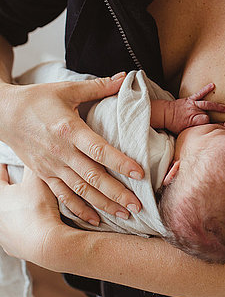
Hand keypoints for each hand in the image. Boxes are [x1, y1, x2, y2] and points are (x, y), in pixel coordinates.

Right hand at [0, 75, 143, 224]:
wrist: (4, 114)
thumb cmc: (37, 99)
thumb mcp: (67, 89)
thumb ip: (99, 86)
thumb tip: (125, 77)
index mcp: (69, 130)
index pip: (98, 150)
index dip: (120, 162)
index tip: (139, 173)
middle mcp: (61, 152)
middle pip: (93, 176)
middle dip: (117, 193)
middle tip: (138, 205)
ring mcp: (52, 166)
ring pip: (81, 190)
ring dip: (103, 204)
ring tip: (125, 214)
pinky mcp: (44, 175)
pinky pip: (63, 196)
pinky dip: (80, 209)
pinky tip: (96, 219)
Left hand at [0, 164, 61, 264]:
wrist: (46, 242)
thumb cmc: (39, 208)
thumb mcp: (37, 180)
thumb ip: (33, 165)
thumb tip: (33, 152)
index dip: (4, 167)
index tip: (7, 162)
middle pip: (2, 197)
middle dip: (11, 189)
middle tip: (19, 183)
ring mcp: (1, 234)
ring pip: (6, 216)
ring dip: (15, 210)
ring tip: (27, 204)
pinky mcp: (11, 247)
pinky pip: (14, 233)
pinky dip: (22, 227)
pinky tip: (30, 224)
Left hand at [165, 83, 224, 133]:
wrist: (165, 114)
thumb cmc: (174, 125)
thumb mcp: (183, 132)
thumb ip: (194, 132)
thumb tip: (203, 135)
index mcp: (192, 120)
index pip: (206, 121)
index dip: (211, 125)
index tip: (215, 127)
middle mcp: (193, 111)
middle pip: (207, 114)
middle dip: (215, 117)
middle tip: (224, 121)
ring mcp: (192, 104)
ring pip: (206, 104)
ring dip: (216, 106)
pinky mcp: (190, 99)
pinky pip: (199, 93)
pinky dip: (206, 89)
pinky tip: (213, 85)